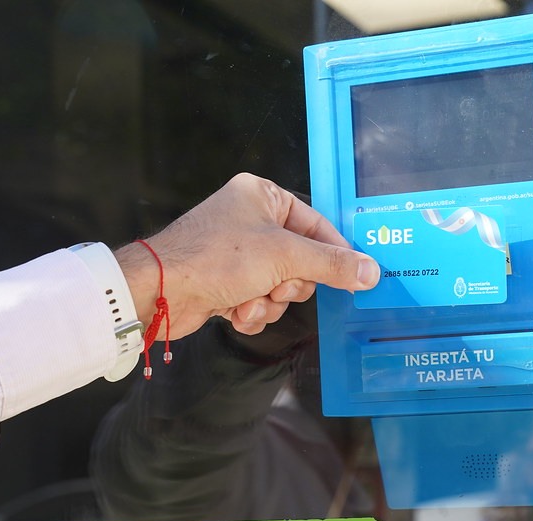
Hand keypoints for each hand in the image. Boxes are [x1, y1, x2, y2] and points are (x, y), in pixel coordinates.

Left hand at [115, 173, 378, 336]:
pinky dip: (251, 311)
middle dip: (289, 283)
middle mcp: (249, 219)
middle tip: (275, 286)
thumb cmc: (217, 258)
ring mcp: (236, 252)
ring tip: (247, 300)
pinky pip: (258, 299)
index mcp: (263, 196)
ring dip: (268, 301)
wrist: (159, 292)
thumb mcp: (285, 257)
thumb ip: (332, 265)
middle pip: (301, 259)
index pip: (317, 224)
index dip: (333, 254)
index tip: (352, 277)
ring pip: (280, 285)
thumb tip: (372, 271)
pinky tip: (234, 312)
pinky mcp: (224, 281)